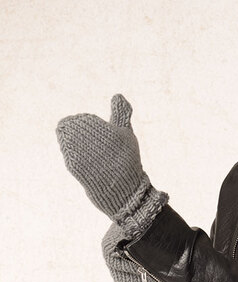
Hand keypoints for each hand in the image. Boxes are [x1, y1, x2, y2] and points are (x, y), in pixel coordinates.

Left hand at [56, 94, 166, 233]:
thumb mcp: (126, 132)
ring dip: (76, 143)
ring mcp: (76, 149)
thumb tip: (117, 95)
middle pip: (70, 126)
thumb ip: (120, 113)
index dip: (92, 125)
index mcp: (99, 124)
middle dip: (80, 133)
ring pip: (67, 139)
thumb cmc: (127, 157)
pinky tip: (89, 161)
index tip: (104, 136)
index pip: (83, 118)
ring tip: (94, 153)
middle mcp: (84, 134)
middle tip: (96, 145)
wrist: (123, 186)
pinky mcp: (71, 163)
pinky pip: (68, 152)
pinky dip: (76, 155)